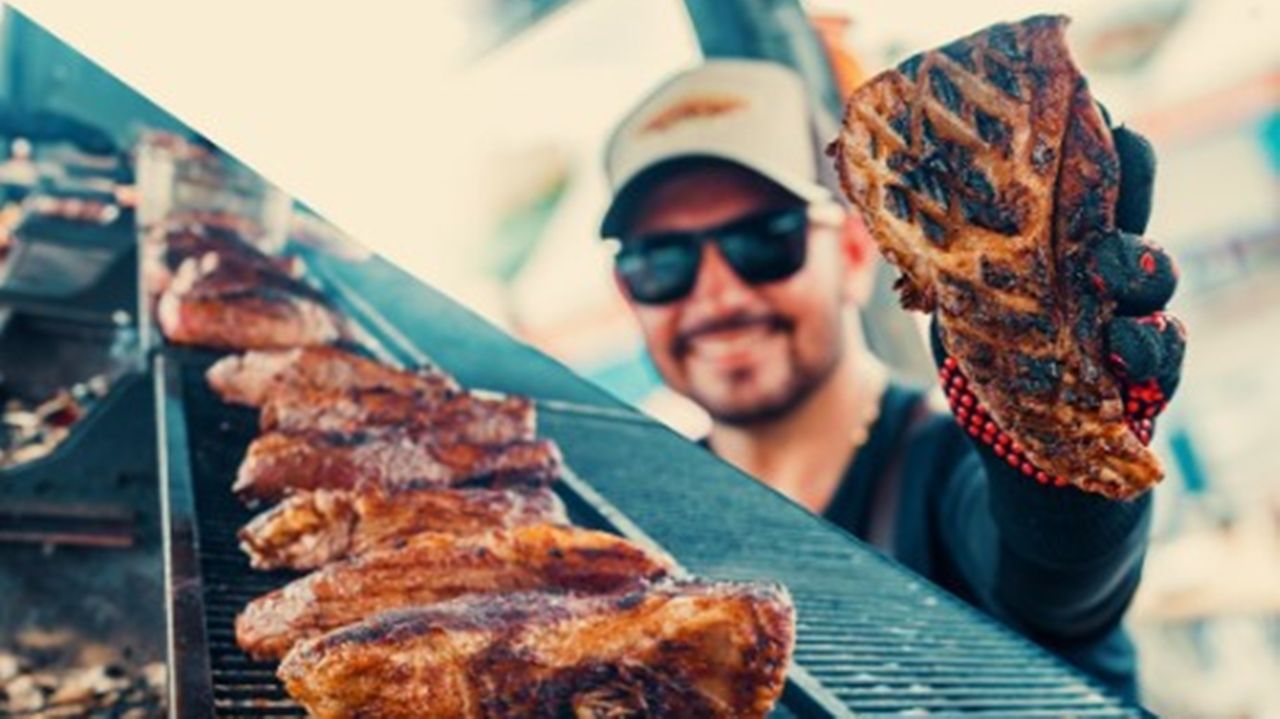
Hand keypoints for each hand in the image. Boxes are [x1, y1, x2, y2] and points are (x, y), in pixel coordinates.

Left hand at [931, 124, 1185, 490]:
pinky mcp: (1152, 375)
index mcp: (1061, 249)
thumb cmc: (997, 375)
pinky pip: (1165, 348)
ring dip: (1136, 262)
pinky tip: (1123, 340)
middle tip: (1123, 148)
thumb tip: (900, 220)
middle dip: (1133, 177)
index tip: (1084, 108)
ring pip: (1156, 273)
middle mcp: (1105, 274)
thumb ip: (951, 272)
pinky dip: (1147, 342)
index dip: (1088, 147)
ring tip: (1108, 265)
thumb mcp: (962, 315)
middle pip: (1133, 209)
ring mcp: (1133, 319)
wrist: (1025, 463)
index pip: (1083, 187)